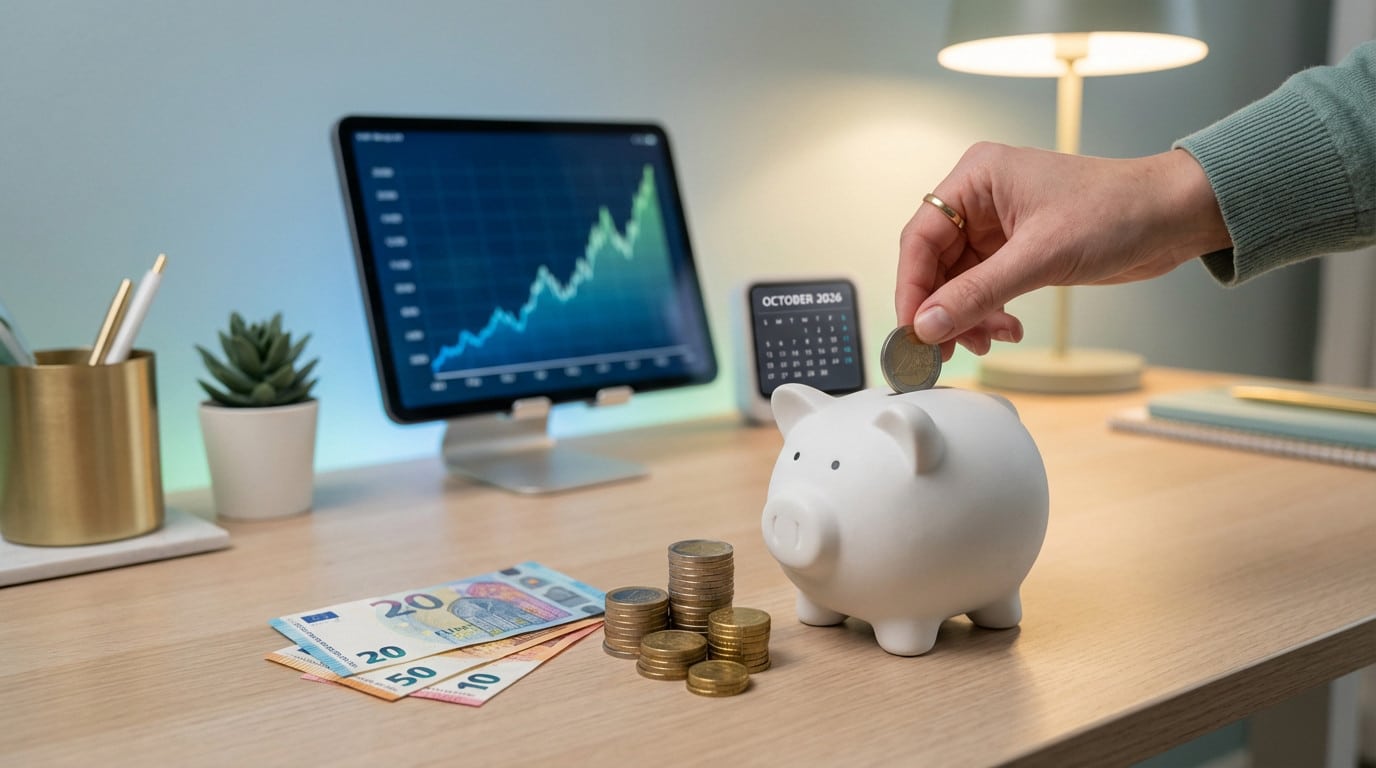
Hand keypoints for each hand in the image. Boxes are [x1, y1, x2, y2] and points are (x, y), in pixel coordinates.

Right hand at [895, 142, 1230, 359]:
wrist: (1174, 216)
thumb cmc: (1118, 211)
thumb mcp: (1040, 256)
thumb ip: (977, 293)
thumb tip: (927, 326)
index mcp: (977, 176)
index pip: (920, 237)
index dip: (911, 288)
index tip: (912, 330)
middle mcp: (980, 198)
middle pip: (934, 263)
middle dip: (940, 309)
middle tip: (942, 349)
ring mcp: (998, 225)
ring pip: (957, 281)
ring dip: (966, 316)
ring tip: (986, 341)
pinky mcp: (1017, 249)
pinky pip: (983, 287)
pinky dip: (988, 313)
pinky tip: (1007, 329)